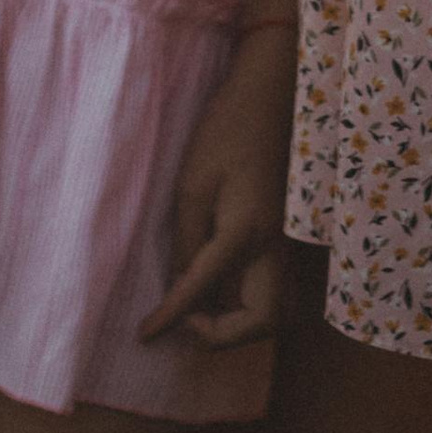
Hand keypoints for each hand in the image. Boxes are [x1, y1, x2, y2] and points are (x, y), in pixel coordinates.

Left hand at [141, 28, 295, 348]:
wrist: (269, 96)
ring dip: (241, 323)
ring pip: (276, 310)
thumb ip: (187, 241)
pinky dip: (247, 301)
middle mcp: (274, 246)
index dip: (171, 318)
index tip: (145, 336)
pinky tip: (217, 285)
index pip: (202, 290)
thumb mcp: (192, 184)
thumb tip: (182, 284)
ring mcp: (286, 242)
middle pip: (264, 321)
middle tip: (188, 317)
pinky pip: (271, 287)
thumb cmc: (226, 131)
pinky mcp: (285, 236)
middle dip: (225, 334)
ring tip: (201, 304)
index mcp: (246, 231)